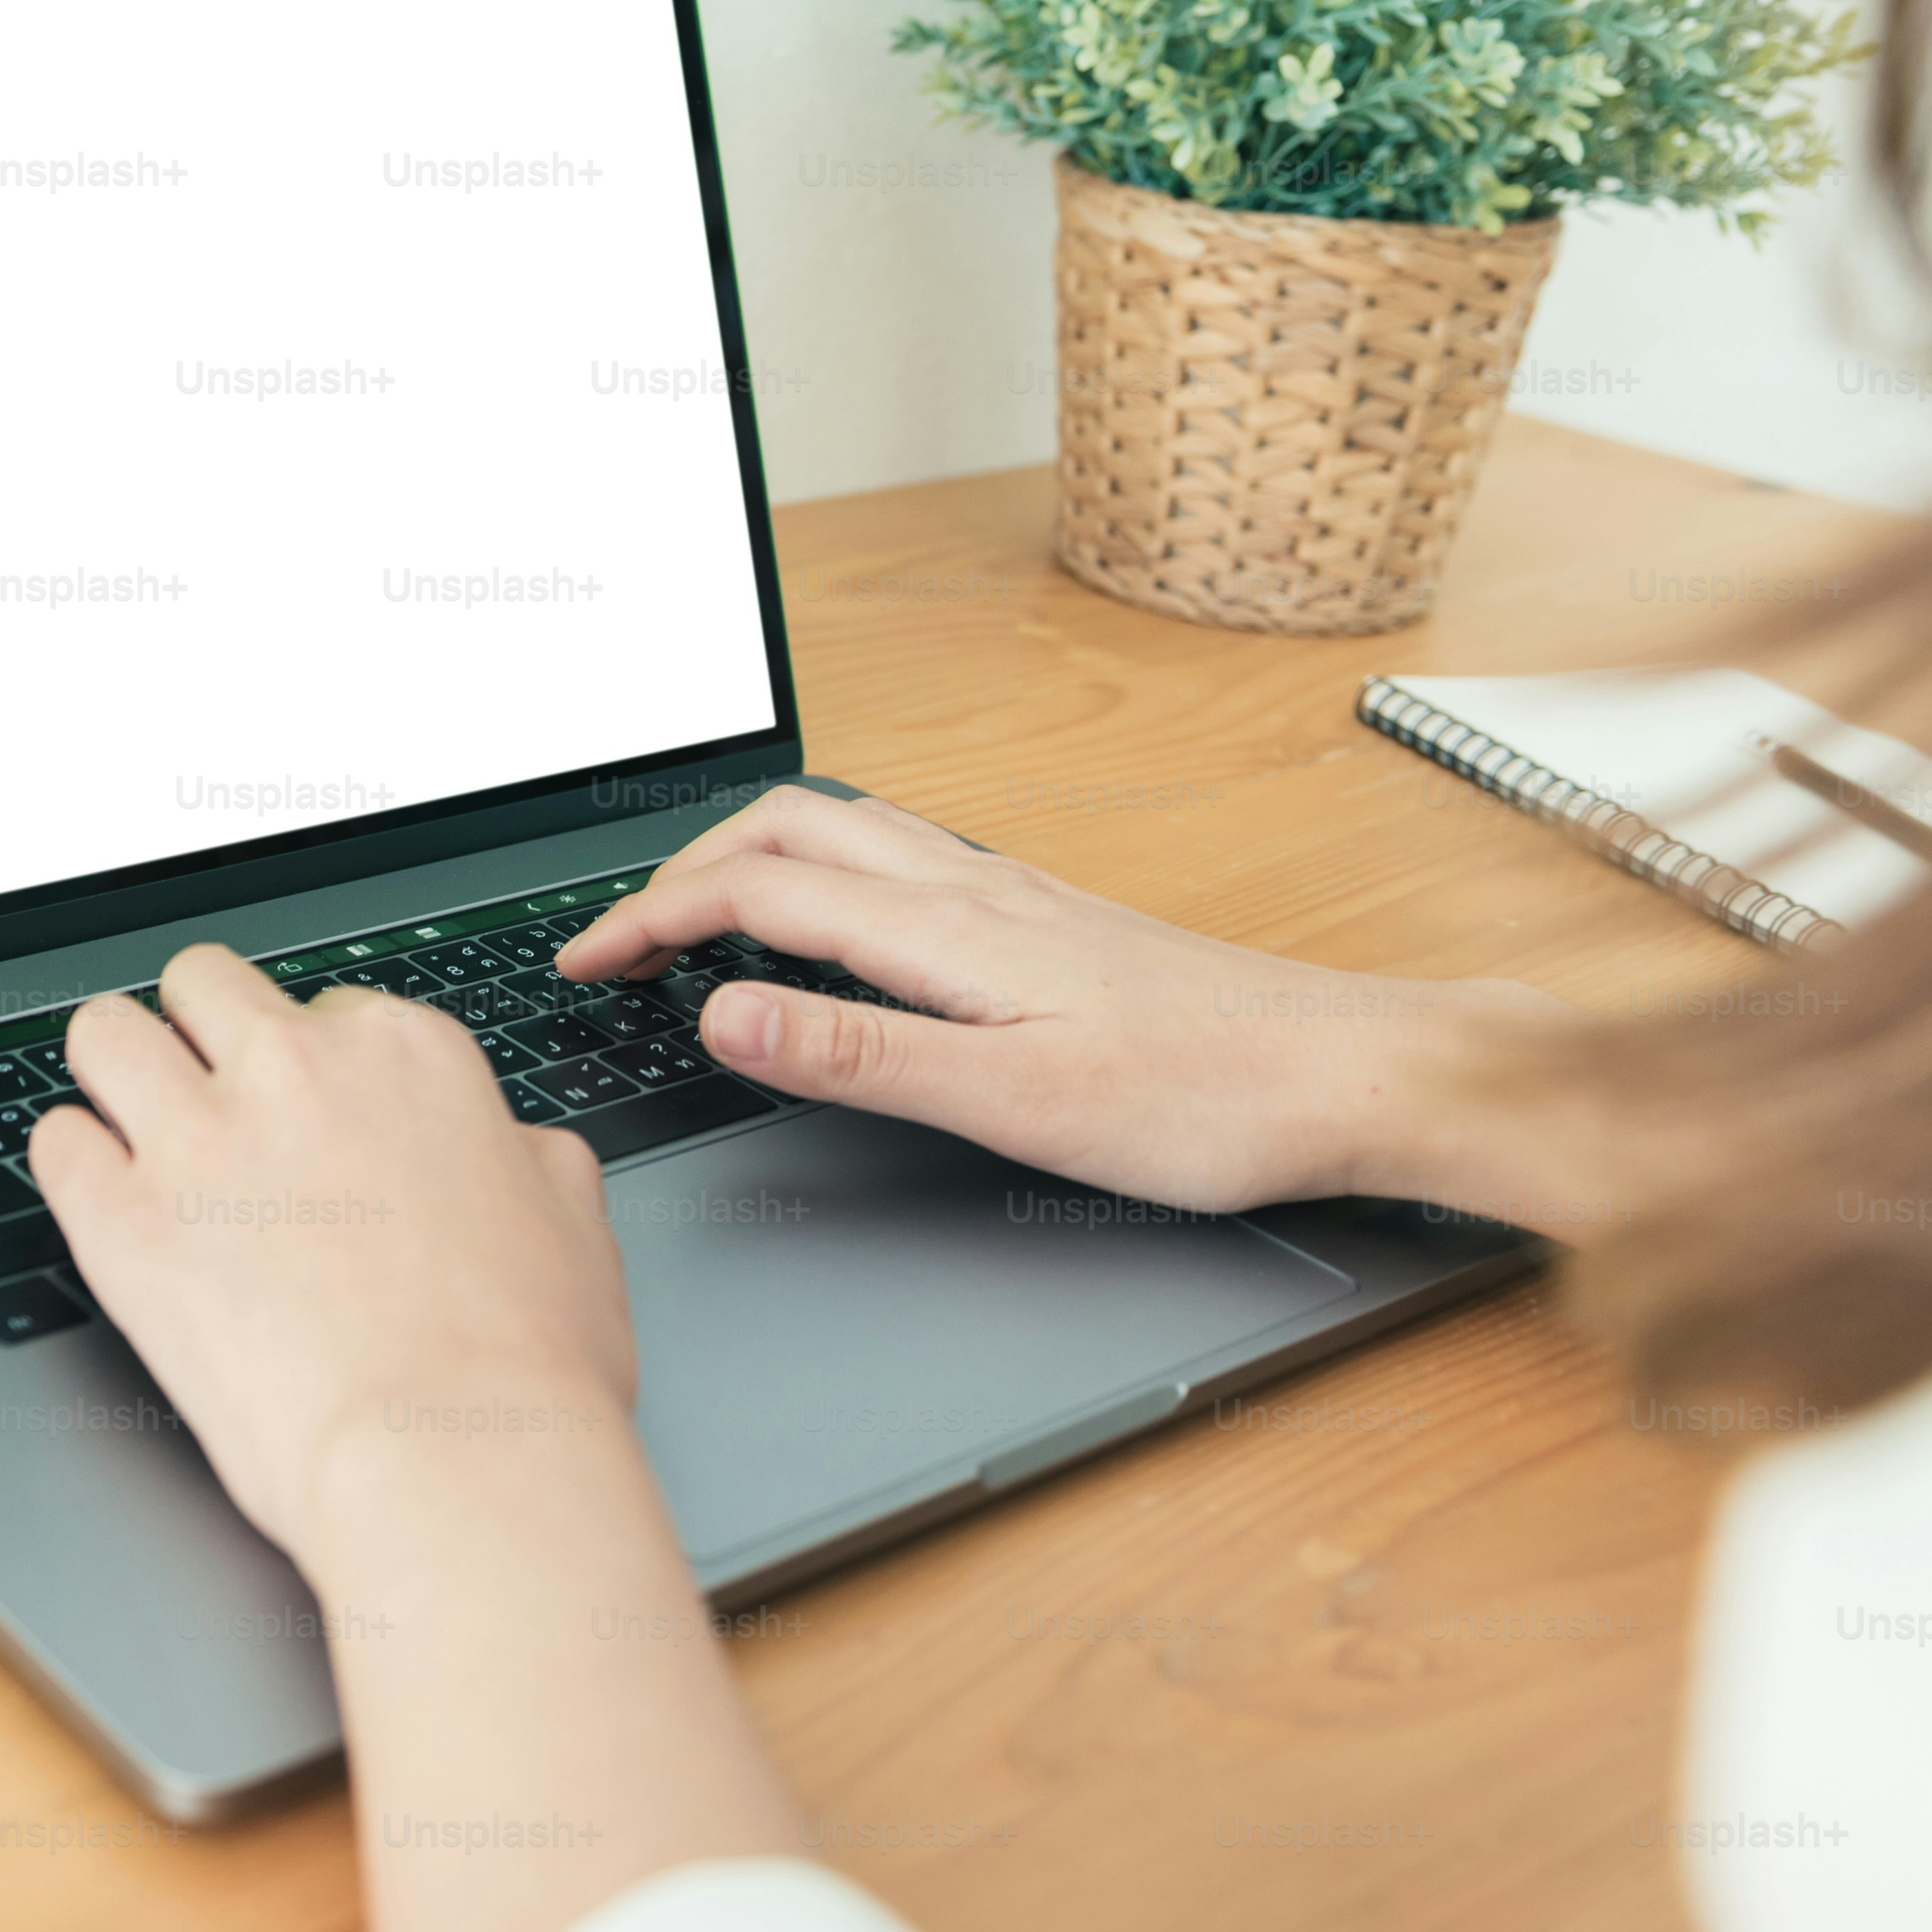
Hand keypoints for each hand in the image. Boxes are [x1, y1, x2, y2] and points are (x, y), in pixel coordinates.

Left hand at [28, 943, 632, 1565]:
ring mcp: (200, 1139)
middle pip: (203, 987)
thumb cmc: (523, 1367)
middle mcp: (296, 1071)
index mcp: (406, 1056)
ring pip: (105, 1034)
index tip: (311, 1120)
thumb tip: (510, 1152)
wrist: (453, 1461)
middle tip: (210, 1104)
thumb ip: (527, 1159)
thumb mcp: (574, 1224)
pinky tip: (100, 1199)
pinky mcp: (123, 1222)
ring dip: (115, 1075)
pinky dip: (71, 1166)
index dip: (314, 1072)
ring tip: (128, 1128)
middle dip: (201, 1037)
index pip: (325, 1011)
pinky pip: (53, 1144)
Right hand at [556, 784, 1591, 1223]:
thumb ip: (861, 1052)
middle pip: (789, 830)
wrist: (1350, 1075)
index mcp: (949, 929)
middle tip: (619, 937)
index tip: (582, 961)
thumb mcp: (1012, 1100)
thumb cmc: (1206, 1100)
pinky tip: (842, 928)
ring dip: (751, 858)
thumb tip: (729, 1008)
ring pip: (847, 833)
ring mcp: (1016, 896)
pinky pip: (903, 859)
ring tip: (697, 917)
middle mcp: (977, 889)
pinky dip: (825, 875)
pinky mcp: (1051, 919)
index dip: (648, 918)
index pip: (754, 891)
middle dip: (680, 867)